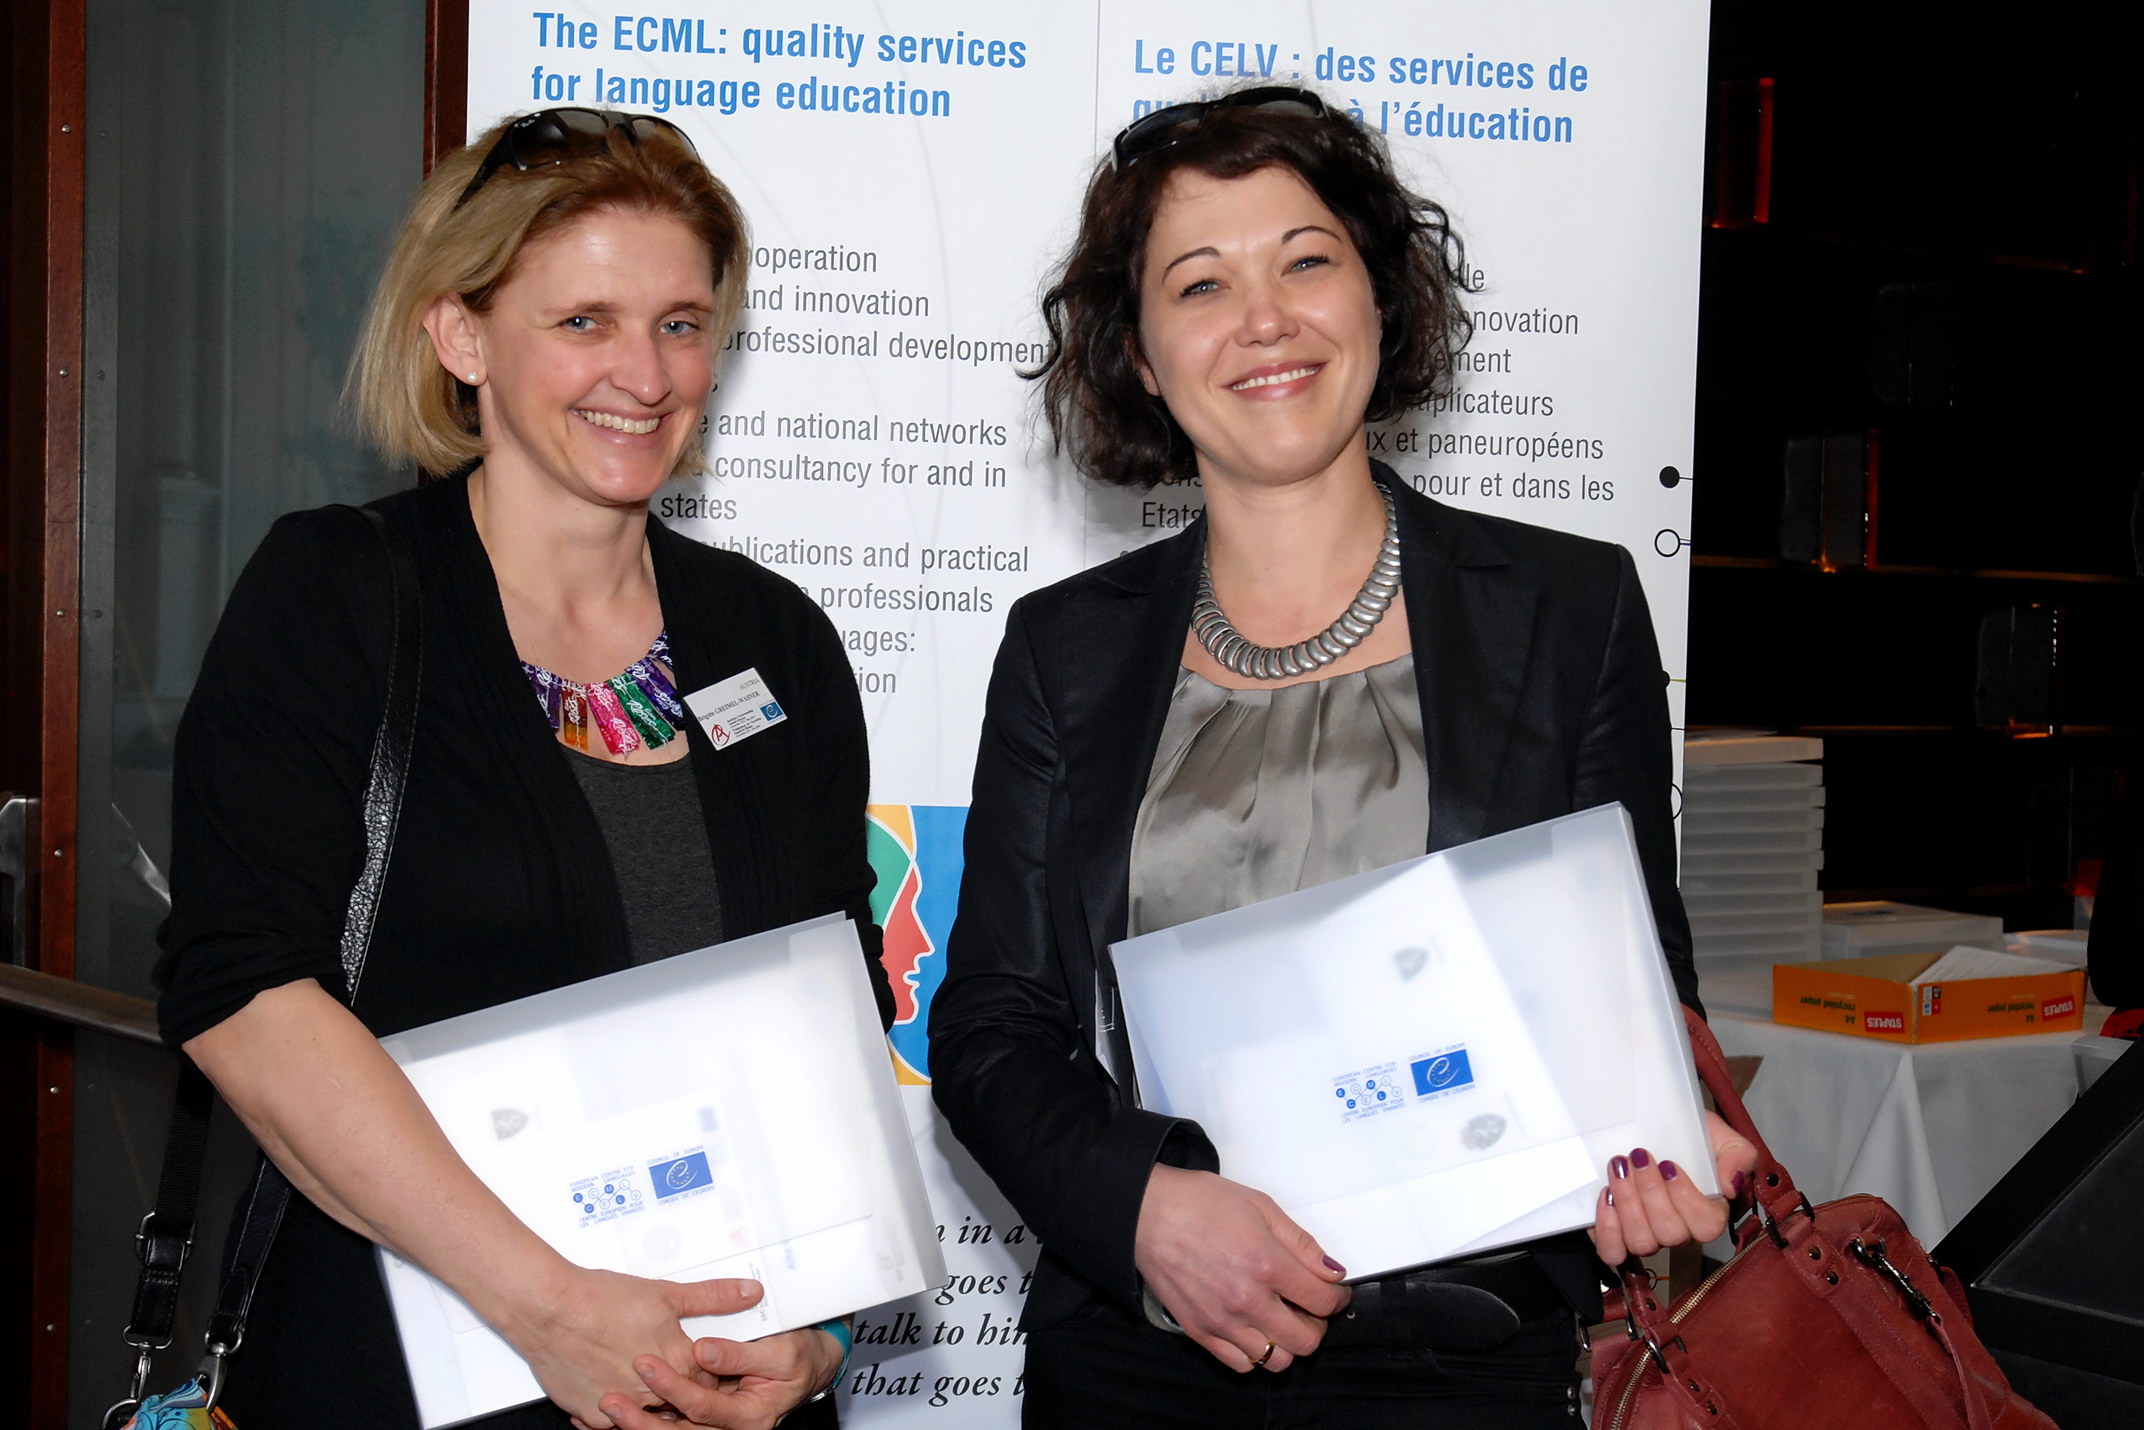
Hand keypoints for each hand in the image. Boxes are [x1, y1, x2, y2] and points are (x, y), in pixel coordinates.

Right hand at [509, 1268, 763, 1426]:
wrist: (550, 1309)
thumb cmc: (602, 1300)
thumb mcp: (667, 1292)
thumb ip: (713, 1297)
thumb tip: (749, 1292)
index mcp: (678, 1362)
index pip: (710, 1383)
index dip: (711, 1376)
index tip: (710, 1371)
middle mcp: (652, 1392)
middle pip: (680, 1403)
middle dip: (682, 1392)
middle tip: (673, 1375)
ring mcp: (621, 1406)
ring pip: (647, 1416)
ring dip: (649, 1404)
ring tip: (645, 1385)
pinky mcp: (591, 1412)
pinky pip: (610, 1424)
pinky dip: (616, 1411)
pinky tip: (616, 1395)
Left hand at [590, 1327, 845, 1429]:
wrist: (802, 1371)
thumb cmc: (792, 1359)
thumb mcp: (780, 1352)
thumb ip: (740, 1353)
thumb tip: (705, 1351)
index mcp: (747, 1417)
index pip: (703, 1408)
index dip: (675, 1388)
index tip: (648, 1365)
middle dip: (641, 1420)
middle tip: (611, 1400)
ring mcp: (707, 1428)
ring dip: (631, 1426)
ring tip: (601, 1408)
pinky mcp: (694, 1422)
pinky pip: (663, 1426)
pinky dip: (626, 1427)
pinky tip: (597, 1419)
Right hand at [1134, 1165, 1350, 1372]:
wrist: (1147, 1212)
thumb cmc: (1199, 1203)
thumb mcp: (1261, 1206)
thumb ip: (1301, 1243)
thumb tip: (1332, 1271)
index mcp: (1267, 1264)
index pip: (1323, 1302)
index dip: (1337, 1299)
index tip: (1334, 1292)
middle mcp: (1247, 1300)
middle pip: (1306, 1340)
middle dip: (1317, 1324)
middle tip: (1309, 1307)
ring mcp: (1222, 1321)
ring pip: (1276, 1360)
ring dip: (1287, 1343)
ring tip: (1280, 1318)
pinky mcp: (1199, 1332)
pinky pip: (1241, 1364)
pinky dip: (1254, 1354)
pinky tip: (1253, 1329)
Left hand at [1589, 1111, 1759, 1263]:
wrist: (1650, 1127)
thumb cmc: (1687, 1137)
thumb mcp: (1720, 1135)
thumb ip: (1738, 1155)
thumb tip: (1730, 1185)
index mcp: (1708, 1212)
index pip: (1707, 1226)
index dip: (1687, 1200)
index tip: (1668, 1165)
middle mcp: (1677, 1230)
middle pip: (1670, 1234)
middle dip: (1651, 1193)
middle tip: (1639, 1157)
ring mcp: (1646, 1235)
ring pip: (1641, 1243)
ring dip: (1628, 1203)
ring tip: (1619, 1168)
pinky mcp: (1616, 1235)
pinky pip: (1613, 1251)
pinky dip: (1607, 1229)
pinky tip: (1607, 1196)